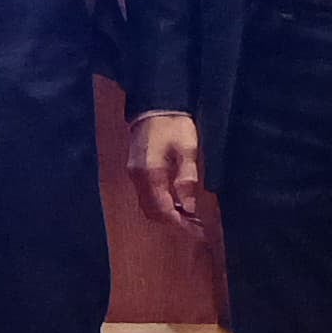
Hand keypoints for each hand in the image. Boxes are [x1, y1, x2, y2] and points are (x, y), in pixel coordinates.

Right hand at [128, 110, 207, 240]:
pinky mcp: (135, 168)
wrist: (155, 103)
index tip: (197, 230)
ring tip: (189, 215)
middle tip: (195, 225)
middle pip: (152, 212)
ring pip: (147, 205)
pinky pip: (145, 195)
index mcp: (150, 173)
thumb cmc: (174, 124)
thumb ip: (186, 179)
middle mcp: (137, 176)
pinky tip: (176, 200)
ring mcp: (134, 172)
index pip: (162, 210)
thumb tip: (188, 206)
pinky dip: (160, 203)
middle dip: (173, 222)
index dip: (180, 223)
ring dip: (166, 214)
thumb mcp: (187, 150)